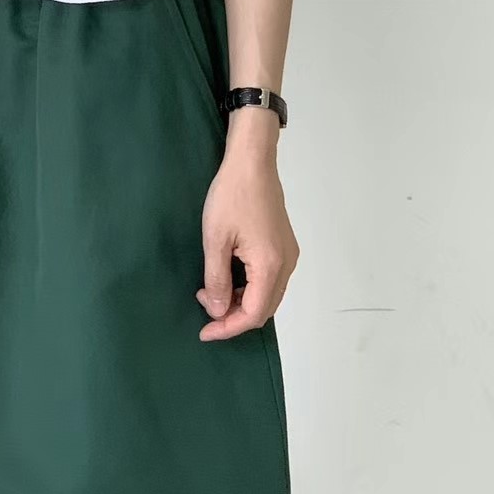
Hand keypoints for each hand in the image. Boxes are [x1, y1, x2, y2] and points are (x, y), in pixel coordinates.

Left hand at [195, 145, 298, 340]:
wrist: (252, 162)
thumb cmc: (231, 196)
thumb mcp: (215, 240)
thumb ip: (217, 279)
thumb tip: (217, 311)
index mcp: (270, 266)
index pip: (253, 314)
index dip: (228, 328)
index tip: (204, 332)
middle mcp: (286, 265)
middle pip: (264, 309)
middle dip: (234, 317)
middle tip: (206, 309)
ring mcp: (288, 255)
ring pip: (268, 296)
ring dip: (242, 302)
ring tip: (212, 292)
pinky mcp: (284, 246)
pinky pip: (270, 280)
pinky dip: (250, 288)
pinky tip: (228, 279)